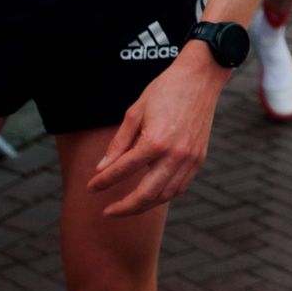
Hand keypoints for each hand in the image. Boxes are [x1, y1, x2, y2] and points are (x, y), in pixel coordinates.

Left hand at [87, 47, 227, 216]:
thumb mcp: (135, 112)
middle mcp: (175, 154)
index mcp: (155, 141)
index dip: (103, 181)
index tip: (91, 187)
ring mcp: (190, 158)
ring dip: (144, 205)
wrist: (201, 78)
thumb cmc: (166, 90)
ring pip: (165, 195)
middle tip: (108, 212)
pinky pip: (180, 186)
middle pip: (146, 193)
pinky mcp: (199, 158)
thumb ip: (118, 143)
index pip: (123, 170)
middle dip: (124, 207)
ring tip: (128, 207)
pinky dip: (164, 195)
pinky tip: (152, 195)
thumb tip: (102, 168)